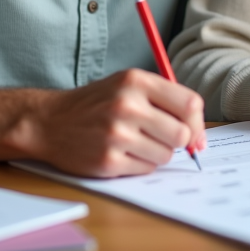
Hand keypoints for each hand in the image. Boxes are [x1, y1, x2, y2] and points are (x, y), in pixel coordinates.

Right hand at [0, 69, 205, 177]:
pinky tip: (123, 153)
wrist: (50, 121)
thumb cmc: (96, 103)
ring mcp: (116, 134)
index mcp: (136, 81)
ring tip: (135, 142)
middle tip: (160, 137)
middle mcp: (127, 105)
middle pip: (181, 134)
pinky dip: (141, 164)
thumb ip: (165, 99)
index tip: (195, 134)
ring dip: (157, 153)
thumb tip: (199, 135)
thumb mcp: (128, 84)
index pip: (189, 104)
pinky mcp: (108, 161)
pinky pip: (146, 169)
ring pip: (165, 154)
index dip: (197, 123)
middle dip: (177, 141)